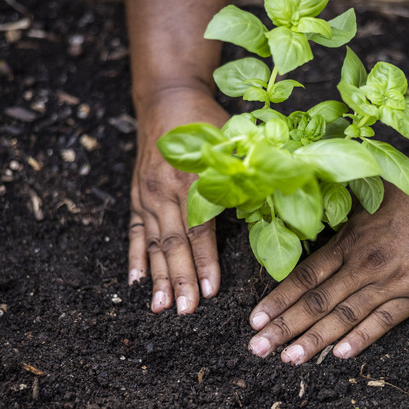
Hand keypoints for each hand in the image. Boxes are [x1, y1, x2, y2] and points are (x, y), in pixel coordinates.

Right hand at [128, 86, 228, 313]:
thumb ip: (247, 174)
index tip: (211, 291)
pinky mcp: (137, 195)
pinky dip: (134, 257)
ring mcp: (147, 194)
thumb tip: (274, 204)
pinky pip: (135, 232)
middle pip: (173, 243)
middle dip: (180, 280)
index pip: (199, 229)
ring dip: (157, 277)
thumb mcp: (233, 140)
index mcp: (193, 178)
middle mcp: (164, 189)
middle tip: (185, 311)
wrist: (167, 97)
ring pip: (153, 243)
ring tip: (160, 306)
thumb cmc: (207, 121)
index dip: (205, 261)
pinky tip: (133, 282)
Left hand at [246, 150, 408, 363]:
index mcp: (349, 240)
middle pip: (315, 301)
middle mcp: (363, 264)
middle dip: (284, 327)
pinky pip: (384, 321)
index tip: (254, 320)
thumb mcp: (368, 201)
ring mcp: (390, 281)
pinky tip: (340, 355)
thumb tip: (311, 230)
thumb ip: (341, 223)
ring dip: (314, 340)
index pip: (304, 277)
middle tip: (258, 348)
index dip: (277, 300)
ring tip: (289, 359)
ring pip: (344, 316)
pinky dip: (361, 338)